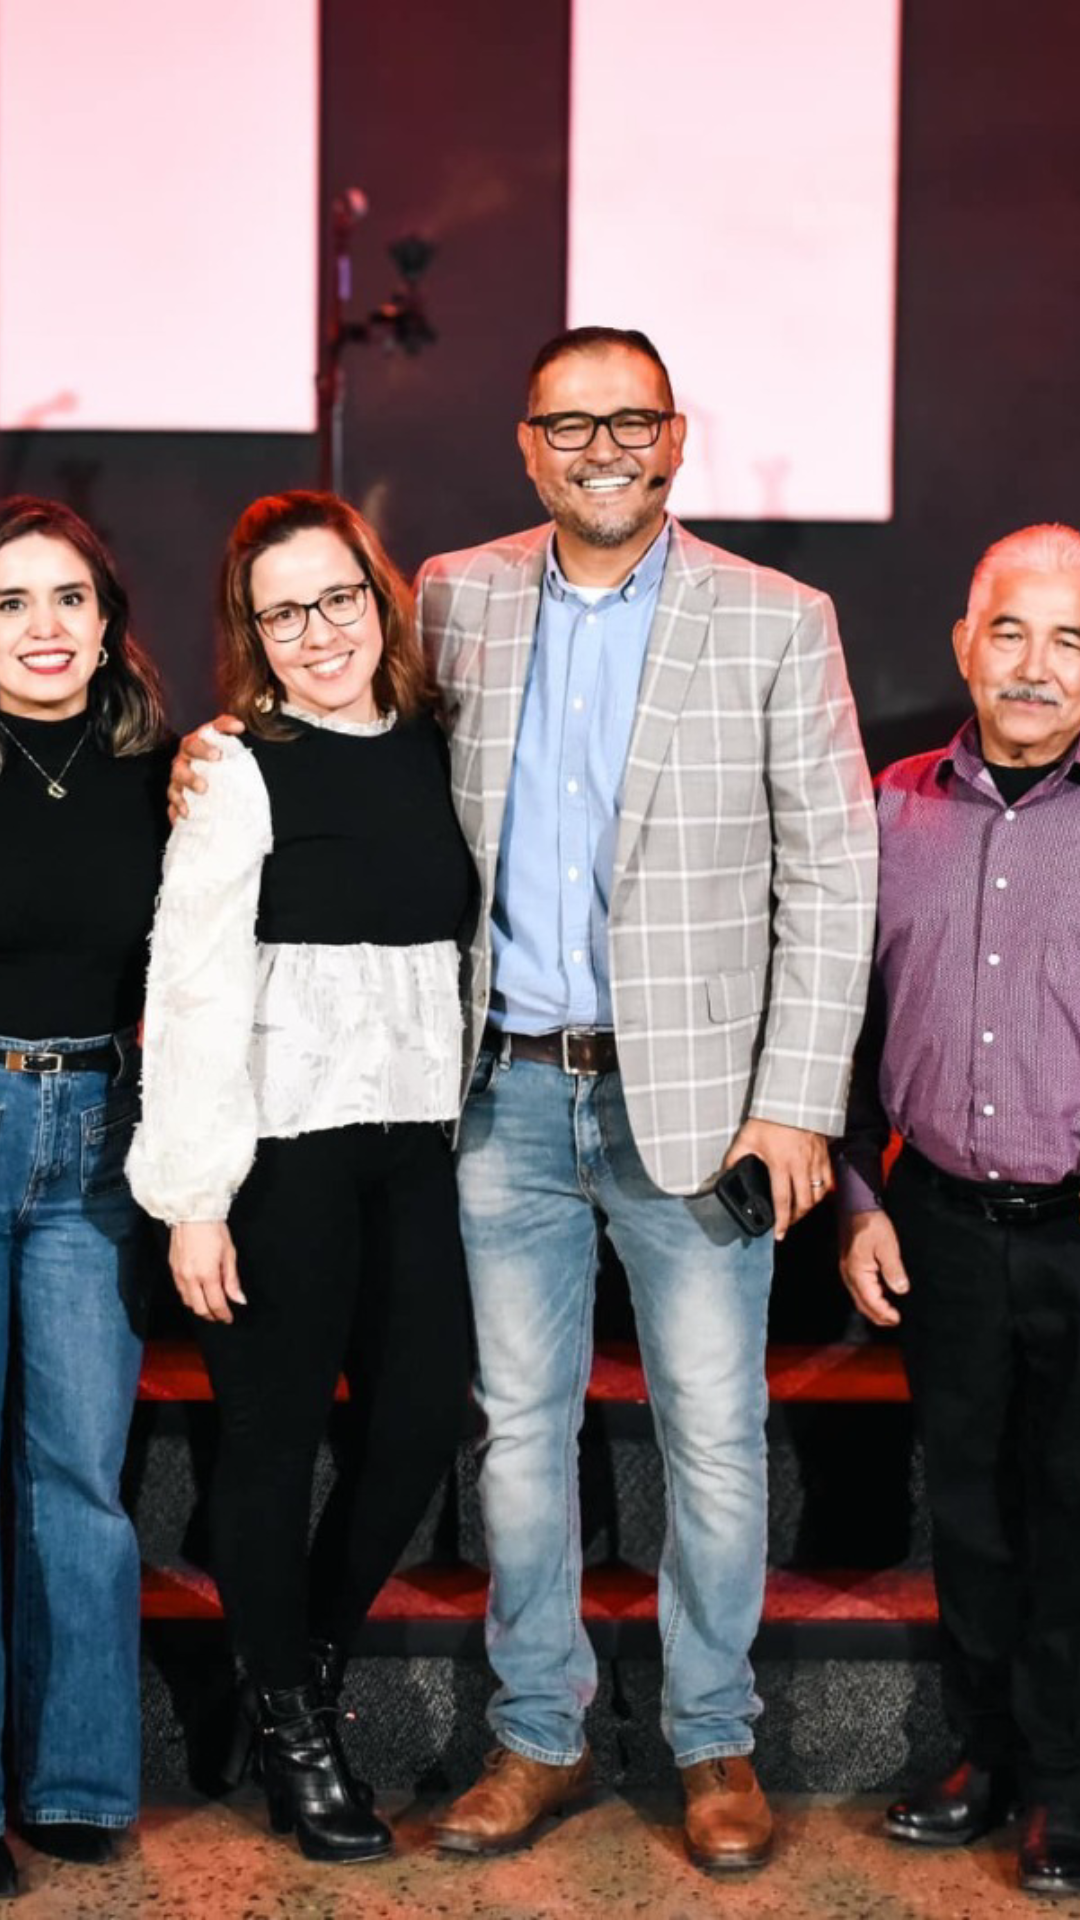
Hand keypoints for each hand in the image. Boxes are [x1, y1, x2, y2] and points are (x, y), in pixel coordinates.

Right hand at [167, 713, 243, 822]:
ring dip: (190, 781)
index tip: (237, 728)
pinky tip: (186, 814)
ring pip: (178, 776)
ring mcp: (178, 779)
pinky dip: (178, 808)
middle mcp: (185, 758)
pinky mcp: (176, 799)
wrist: (210, 800)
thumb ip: (231, 741)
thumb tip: (239, 726)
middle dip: (202, 751)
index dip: (221, 727)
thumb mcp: (228, 758)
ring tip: (204, 789)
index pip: (207, 731)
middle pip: (189, 749)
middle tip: (216, 757)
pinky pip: (172, 803)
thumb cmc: (218, 774)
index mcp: (198, 745)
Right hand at [169, 1221, 246, 1323]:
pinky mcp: (172, 1269)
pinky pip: (181, 1291)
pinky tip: (198, 1294)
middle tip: (220, 1316)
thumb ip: (232, 1280)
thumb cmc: (213, 1229)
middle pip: (200, 1308)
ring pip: (188, 1302)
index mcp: (207, 1274)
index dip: (223, 1314)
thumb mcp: (229, 1254)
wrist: (192, 1213)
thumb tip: (239, 1299)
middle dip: (211, 1316)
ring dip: (200, 1308)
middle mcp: (190, 1277)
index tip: (229, 1318)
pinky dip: (190, 1297)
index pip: (216, 1304)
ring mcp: (179, 1274)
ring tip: (210, 1306)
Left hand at [722, 1118, 831, 1241]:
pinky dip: (822, 1191)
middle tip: (787, 1223)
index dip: (782, 1222)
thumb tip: (723, 1173)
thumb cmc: (770, 1117)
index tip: (779, 1235)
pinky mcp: (824, 1154)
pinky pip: (828, 1180)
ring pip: (818, 1194)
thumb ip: (734, 1157)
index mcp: (780, 1164)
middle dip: (796, 1218)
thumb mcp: (746, 1137)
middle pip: (804, 1203)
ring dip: (809, 1207)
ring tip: (799, 1210)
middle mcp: (800, 1166)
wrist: (793, 1098)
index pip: (783, 1201)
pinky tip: (814, 1194)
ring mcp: (815, 1161)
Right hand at [839, 1209, 909, 1326]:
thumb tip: (901, 1290)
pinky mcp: (852, 1266)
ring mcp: (849, 1271)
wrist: (856, 1206)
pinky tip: (883, 1296)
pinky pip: (860, 1288)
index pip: (870, 1301)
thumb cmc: (871, 1224)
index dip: (884, 1313)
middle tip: (895, 1321)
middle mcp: (849, 1275)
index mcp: (857, 1272)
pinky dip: (871, 1297)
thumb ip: (893, 1270)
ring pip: (860, 1298)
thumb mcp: (887, 1246)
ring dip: (874, 1308)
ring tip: (890, 1313)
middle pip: (862, 1304)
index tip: (898, 1319)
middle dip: (878, 1316)